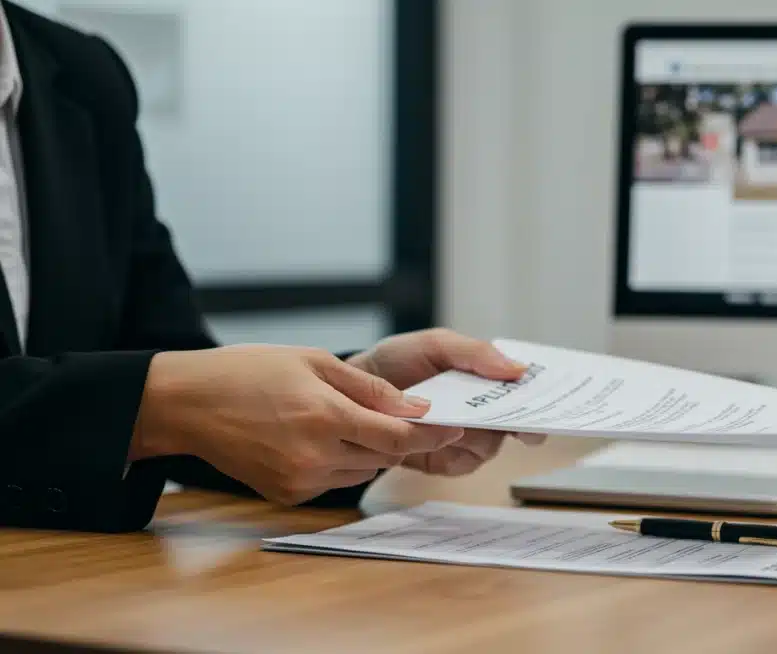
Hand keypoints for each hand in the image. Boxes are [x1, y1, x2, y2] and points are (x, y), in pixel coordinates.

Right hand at [130, 345, 464, 504]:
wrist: (187, 404)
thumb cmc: (248, 372)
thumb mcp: (314, 361)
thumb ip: (370, 388)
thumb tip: (416, 408)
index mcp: (326, 417)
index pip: (399, 437)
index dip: (431, 433)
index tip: (454, 426)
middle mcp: (316, 456)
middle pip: (385, 456)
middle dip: (399, 437)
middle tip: (406, 416)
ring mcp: (301, 481)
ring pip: (362, 470)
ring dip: (370, 449)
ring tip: (347, 420)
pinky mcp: (288, 496)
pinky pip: (335, 481)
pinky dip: (341, 461)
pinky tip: (318, 437)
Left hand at [347, 328, 546, 475]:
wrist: (353, 392)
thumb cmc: (396, 362)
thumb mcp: (435, 345)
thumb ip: (475, 353)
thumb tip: (517, 368)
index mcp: (488, 378)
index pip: (529, 390)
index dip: (545, 397)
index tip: (553, 400)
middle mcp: (485, 411)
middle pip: (518, 423)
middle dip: (515, 420)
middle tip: (504, 411)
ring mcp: (468, 438)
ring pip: (491, 444)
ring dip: (471, 432)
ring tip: (445, 416)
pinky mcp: (448, 460)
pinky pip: (464, 462)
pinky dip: (449, 449)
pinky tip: (432, 435)